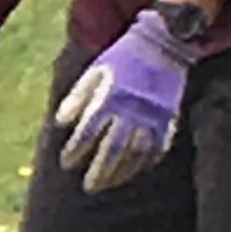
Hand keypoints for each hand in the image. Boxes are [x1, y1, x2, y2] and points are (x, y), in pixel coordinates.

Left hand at [54, 8, 199, 194]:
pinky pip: (159, 146)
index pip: (89, 132)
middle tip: (88, 187)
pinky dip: (147, 161)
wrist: (163, 44)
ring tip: (108, 184)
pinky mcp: (170, 117)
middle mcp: (132, 110)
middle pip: (114, 149)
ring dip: (122, 172)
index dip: (76, 150)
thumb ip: (77, 97)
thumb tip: (60, 123)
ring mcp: (153, 116)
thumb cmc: (123, 57)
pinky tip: (136, 170)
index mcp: (110, 98)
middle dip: (99, 171)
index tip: (66, 164)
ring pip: (136, 153)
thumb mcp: (95, 71)